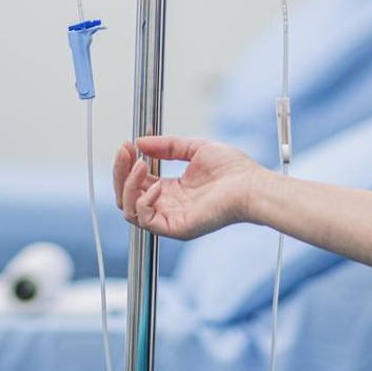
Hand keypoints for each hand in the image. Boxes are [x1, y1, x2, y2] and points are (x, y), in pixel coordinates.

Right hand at [113, 136, 262, 240]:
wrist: (251, 185)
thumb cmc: (233, 169)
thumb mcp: (196, 148)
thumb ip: (168, 146)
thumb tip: (141, 142)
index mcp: (171, 190)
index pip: (136, 182)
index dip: (126, 164)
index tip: (126, 145)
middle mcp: (168, 206)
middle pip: (127, 197)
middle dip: (120, 173)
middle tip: (125, 151)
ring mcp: (171, 218)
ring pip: (130, 210)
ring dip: (128, 186)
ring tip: (139, 165)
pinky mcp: (176, 228)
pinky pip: (146, 220)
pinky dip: (144, 201)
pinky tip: (158, 186)